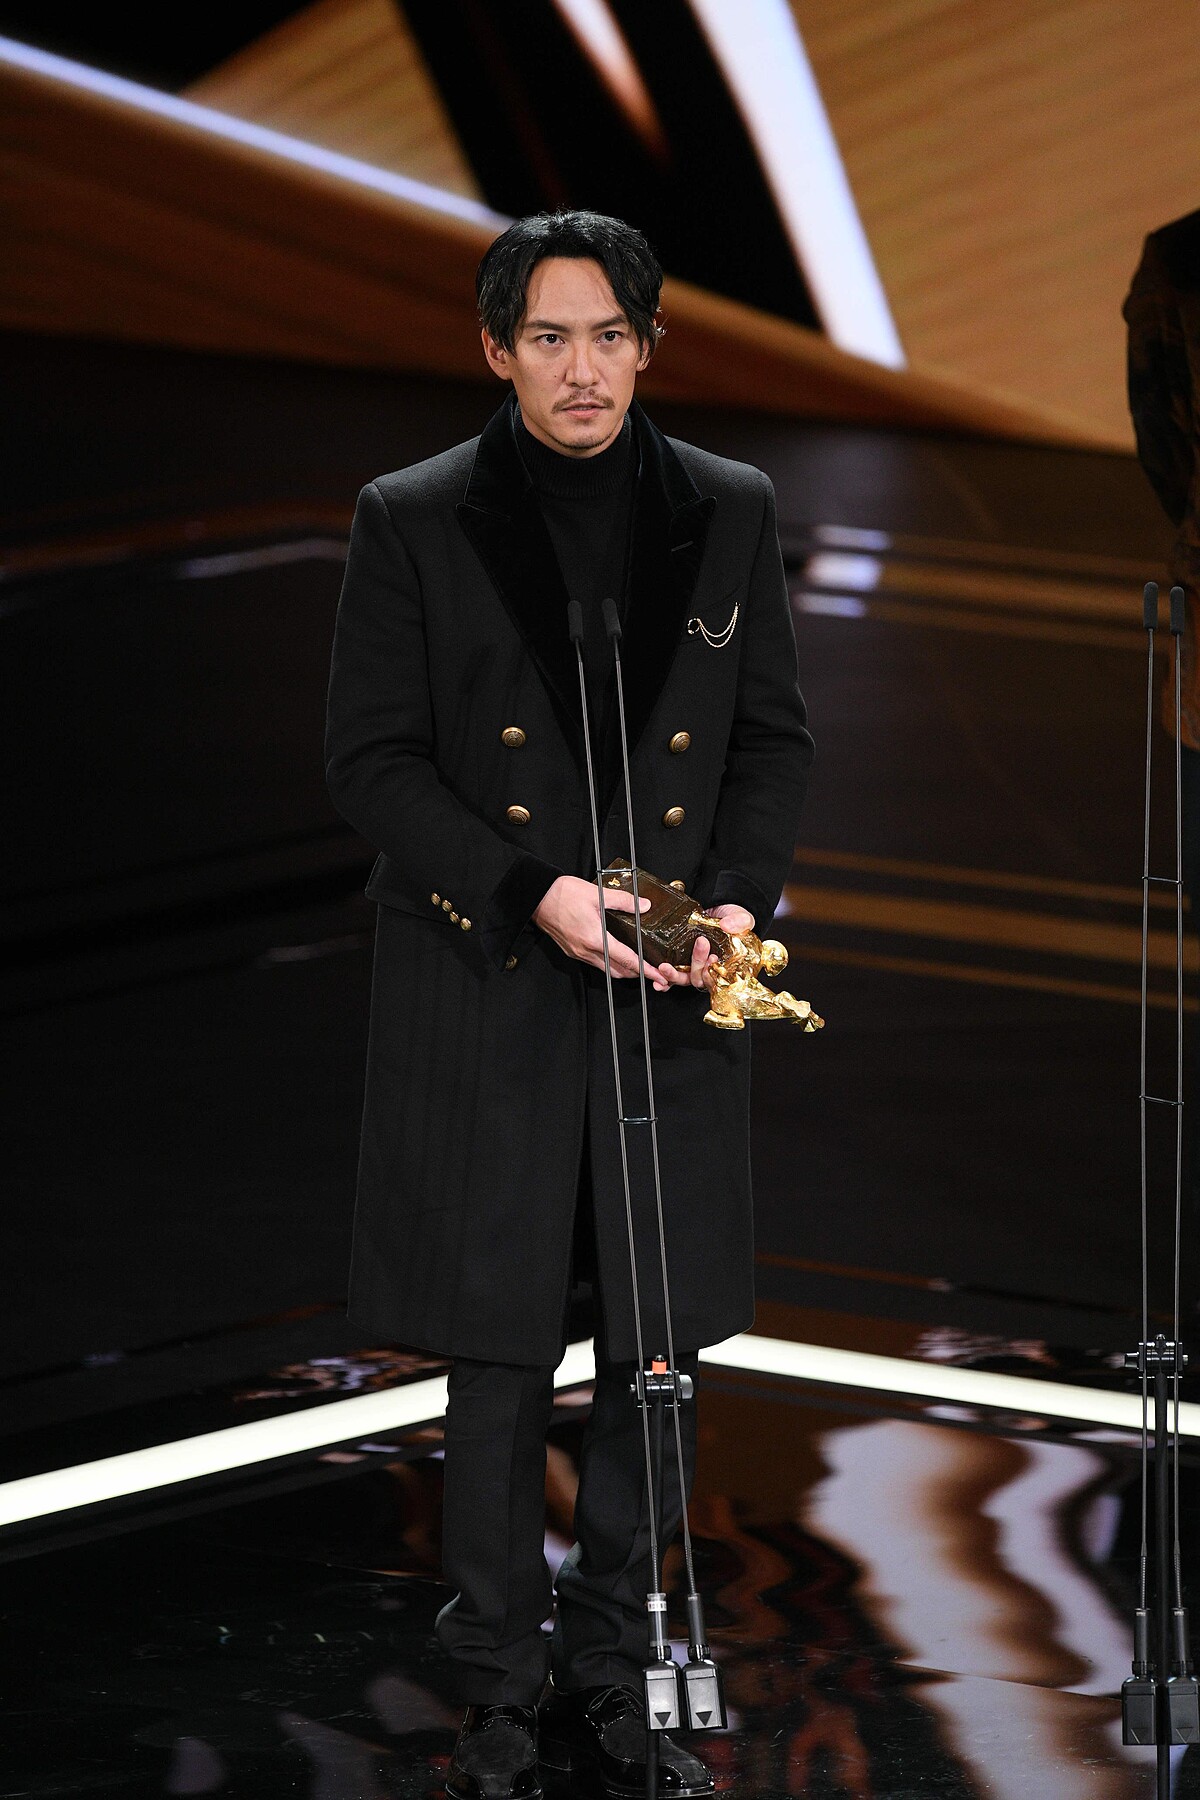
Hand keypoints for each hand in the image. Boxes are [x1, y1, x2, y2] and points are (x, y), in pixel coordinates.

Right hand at [533, 875, 674, 988]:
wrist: (536, 896)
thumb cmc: (562, 894)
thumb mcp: (597, 893)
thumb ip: (623, 901)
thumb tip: (644, 906)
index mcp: (595, 938)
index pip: (627, 960)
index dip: (646, 969)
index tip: (658, 975)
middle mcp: (586, 950)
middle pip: (617, 971)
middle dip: (637, 973)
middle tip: (652, 971)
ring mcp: (578, 952)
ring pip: (606, 969)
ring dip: (622, 970)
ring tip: (637, 965)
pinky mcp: (571, 950)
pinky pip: (594, 963)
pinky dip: (608, 963)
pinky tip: (614, 954)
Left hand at [652, 902, 755, 991]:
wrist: (717, 907)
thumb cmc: (731, 917)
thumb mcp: (741, 917)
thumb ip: (740, 922)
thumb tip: (728, 926)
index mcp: (723, 964)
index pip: (717, 976)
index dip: (713, 971)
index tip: (713, 958)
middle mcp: (706, 967)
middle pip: (698, 978)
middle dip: (696, 965)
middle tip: (699, 945)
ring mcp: (691, 965)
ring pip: (682, 979)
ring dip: (673, 976)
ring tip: (665, 967)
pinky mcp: (677, 960)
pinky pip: (669, 975)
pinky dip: (662, 979)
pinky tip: (657, 976)